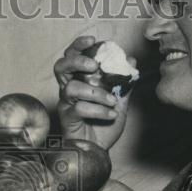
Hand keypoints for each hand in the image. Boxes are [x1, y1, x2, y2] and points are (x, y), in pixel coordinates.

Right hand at [54, 35, 131, 150]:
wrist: (98, 150)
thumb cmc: (104, 124)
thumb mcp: (119, 99)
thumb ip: (124, 81)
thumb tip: (131, 60)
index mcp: (79, 80)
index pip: (72, 56)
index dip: (79, 45)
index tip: (93, 40)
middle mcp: (69, 89)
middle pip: (61, 66)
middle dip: (77, 60)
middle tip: (94, 66)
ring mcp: (66, 104)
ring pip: (71, 88)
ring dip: (95, 92)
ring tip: (112, 100)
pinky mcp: (68, 118)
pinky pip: (80, 109)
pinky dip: (99, 110)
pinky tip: (111, 114)